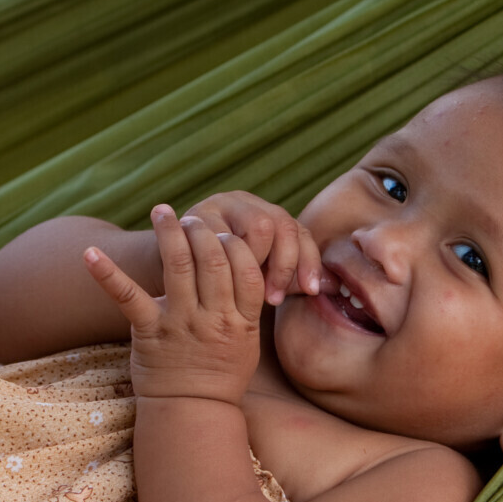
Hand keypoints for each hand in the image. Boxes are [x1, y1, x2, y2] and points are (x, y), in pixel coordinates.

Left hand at [84, 204, 263, 403]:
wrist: (192, 413)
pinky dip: (107, 273)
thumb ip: (245, 304)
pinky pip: (127, 296)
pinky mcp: (148, 332)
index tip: (223, 234)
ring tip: (162, 212)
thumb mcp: (247, 341)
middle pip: (213, 259)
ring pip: (178, 266)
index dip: (234, 244)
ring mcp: (180, 324)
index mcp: (240, 320)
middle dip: (203, 231)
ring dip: (168, 233)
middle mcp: (213, 318)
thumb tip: (240, 260)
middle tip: (193, 219)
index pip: (246, 267)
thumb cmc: (220, 375)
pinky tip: (90, 253)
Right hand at [180, 192, 322, 305]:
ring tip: (249, 288)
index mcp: (264, 214)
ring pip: (257, 226)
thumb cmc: (218, 284)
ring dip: (256, 261)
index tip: (311, 292)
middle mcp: (243, 202)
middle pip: (280, 224)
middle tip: (274, 299)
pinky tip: (220, 281)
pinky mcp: (190, 218)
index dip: (308, 261)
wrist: (167, 276)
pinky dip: (219, 259)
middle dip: (284, 264)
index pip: (299, 231)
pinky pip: (209, 235)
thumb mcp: (255, 279)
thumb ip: (288, 280)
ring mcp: (216, 206)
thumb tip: (335, 289)